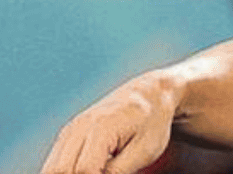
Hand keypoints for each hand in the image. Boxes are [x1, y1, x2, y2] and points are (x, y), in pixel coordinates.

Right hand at [40, 73, 176, 173]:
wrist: (149, 94)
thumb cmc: (152, 123)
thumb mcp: (144, 151)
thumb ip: (118, 171)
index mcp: (102, 127)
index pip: (84, 170)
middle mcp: (80, 126)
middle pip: (59, 170)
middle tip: (104, 172)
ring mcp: (71, 129)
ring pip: (52, 168)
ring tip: (99, 169)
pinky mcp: (68, 134)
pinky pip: (55, 162)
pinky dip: (66, 172)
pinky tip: (88, 170)